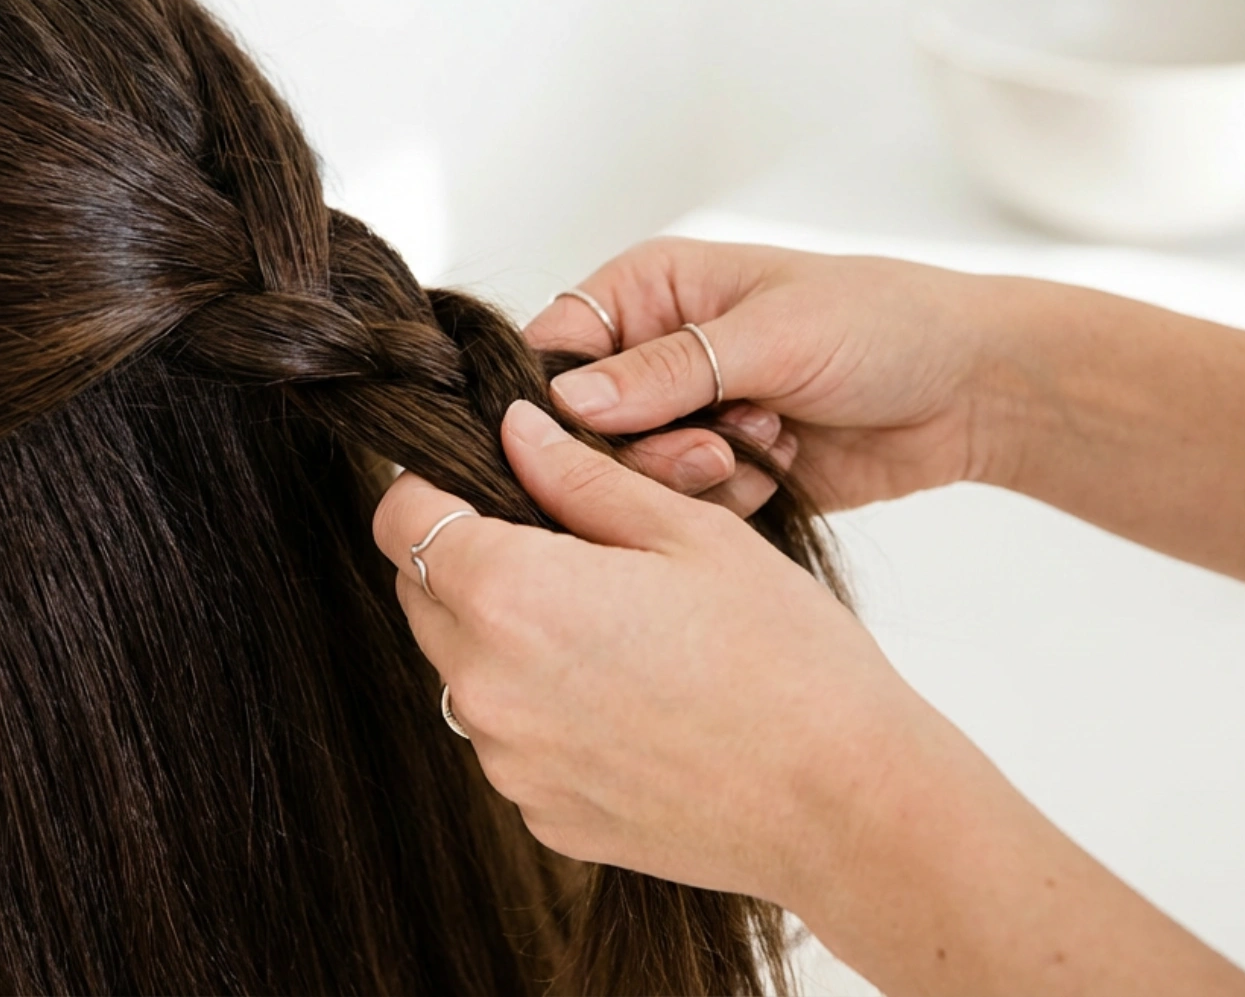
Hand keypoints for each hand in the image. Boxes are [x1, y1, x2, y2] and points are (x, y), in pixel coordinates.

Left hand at [375, 400, 1244, 995]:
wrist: (844, 802)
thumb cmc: (784, 655)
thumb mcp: (688, 532)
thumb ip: (581, 476)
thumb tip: (513, 430)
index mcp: (510, 595)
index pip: (400, 517)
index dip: (435, 486)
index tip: (489, 483)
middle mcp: (485, 687)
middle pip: (422, 594)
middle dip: (471, 557)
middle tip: (571, 549)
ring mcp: (509, 762)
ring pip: (464, 669)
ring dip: (507, 636)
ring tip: (618, 629)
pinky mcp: (542, 815)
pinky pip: (512, 738)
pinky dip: (546, 709)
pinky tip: (633, 699)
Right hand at [528, 239, 1013, 513]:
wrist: (970, 389)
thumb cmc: (881, 324)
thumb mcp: (770, 336)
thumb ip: (666, 372)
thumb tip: (566, 404)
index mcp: (649, 291)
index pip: (555, 350)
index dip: (560, 403)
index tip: (599, 437)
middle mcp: (654, 352)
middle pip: (585, 428)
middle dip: (649, 448)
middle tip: (713, 444)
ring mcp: (688, 415)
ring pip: (634, 477)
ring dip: (699, 474)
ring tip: (768, 440)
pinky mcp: (721, 470)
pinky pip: (685, 507)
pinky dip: (733, 497)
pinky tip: (785, 463)